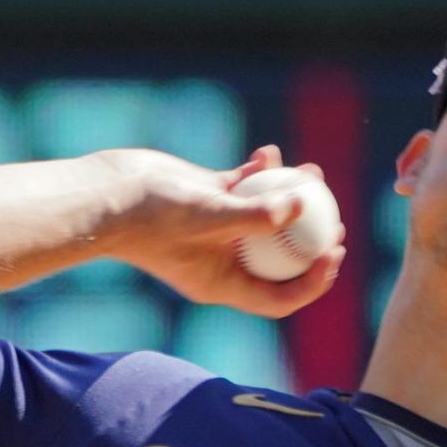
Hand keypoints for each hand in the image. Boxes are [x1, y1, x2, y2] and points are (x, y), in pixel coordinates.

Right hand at [96, 145, 346, 318]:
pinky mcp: (208, 199)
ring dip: (292, 198)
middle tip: (337, 222)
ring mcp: (217, 230)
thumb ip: (256, 215)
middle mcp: (224, 260)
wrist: (108, 195)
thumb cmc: (154, 216)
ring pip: (266, 218)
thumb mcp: (209, 217)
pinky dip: (260, 171)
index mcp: (224, 283)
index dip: (313, 282)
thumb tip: (300, 207)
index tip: (333, 254)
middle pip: (281, 261)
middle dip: (313, 244)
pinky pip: (244, 187)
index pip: (279, 296)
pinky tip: (269, 151)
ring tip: (313, 174)